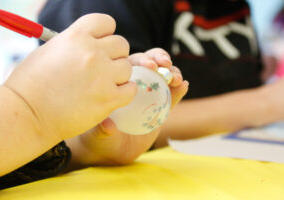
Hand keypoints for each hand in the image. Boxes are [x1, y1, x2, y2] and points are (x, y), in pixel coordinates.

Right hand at [4, 14, 136, 141]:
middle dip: (114, 55)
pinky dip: (125, 92)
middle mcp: (93, 53)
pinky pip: (131, 89)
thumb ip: (75, 44)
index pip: (106, 22)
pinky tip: (113, 94)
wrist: (29, 115)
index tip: (101, 44)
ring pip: (128, 67)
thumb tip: (91, 43)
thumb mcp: (50, 51)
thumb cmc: (32, 83)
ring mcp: (103, 76)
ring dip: (119, 75)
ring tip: (103, 84)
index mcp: (77, 36)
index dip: (105, 34)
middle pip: (122, 45)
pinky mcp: (109, 98)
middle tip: (103, 67)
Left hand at [67, 48, 187, 166]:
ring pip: (163, 77)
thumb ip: (103, 129)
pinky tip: (184, 86)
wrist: (112, 151)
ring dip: (172, 73)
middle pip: (150, 65)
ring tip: (176, 79)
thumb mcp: (99, 134)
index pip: (131, 64)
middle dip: (159, 59)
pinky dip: (179, 90)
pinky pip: (172, 97)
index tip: (150, 66)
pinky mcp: (161, 108)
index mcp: (118, 83)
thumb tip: (108, 125)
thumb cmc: (100, 138)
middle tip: (166, 65)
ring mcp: (150, 96)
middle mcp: (136, 85)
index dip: (142, 60)